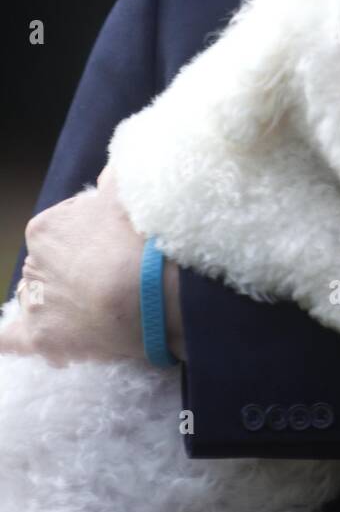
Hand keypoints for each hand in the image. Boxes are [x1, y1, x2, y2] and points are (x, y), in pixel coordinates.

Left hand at [0, 167, 184, 364]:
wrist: (153, 292)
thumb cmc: (141, 240)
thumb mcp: (127, 196)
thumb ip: (113, 180)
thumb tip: (109, 172)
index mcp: (46, 228)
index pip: (62, 233)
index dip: (89, 242)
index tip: (112, 248)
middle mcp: (32, 264)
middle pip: (49, 267)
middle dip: (73, 272)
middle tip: (111, 278)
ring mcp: (35, 303)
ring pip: (39, 300)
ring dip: (59, 303)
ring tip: (97, 309)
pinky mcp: (40, 337)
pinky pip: (10, 339)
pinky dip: (9, 338)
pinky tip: (16, 336)